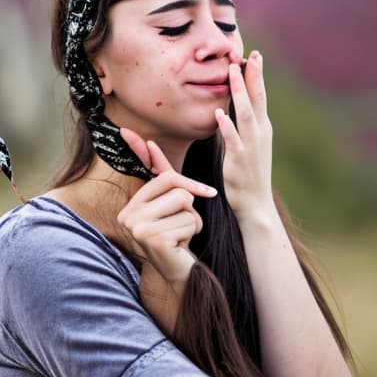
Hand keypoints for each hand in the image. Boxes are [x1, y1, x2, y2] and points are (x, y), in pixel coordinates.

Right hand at [117, 129, 216, 285]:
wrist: (179, 274)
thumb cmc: (177, 236)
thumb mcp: (170, 205)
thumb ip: (162, 176)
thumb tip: (150, 141)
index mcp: (132, 205)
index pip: (165, 177)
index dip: (190, 183)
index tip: (209, 192)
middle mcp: (129, 216)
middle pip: (179, 190)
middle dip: (190, 208)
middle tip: (181, 227)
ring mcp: (138, 228)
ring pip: (186, 204)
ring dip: (192, 221)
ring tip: (181, 236)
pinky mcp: (154, 239)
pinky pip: (189, 221)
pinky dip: (193, 233)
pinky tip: (181, 246)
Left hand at [215, 50, 275, 221]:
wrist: (256, 203)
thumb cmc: (251, 172)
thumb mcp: (253, 144)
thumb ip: (246, 125)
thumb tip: (237, 106)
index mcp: (263, 128)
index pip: (260, 97)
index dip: (257, 76)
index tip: (254, 56)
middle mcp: (260, 133)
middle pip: (257, 99)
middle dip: (254, 76)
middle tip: (251, 55)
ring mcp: (251, 146)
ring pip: (246, 114)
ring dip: (239, 92)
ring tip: (232, 72)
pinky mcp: (239, 160)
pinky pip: (233, 140)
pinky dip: (227, 126)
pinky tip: (220, 113)